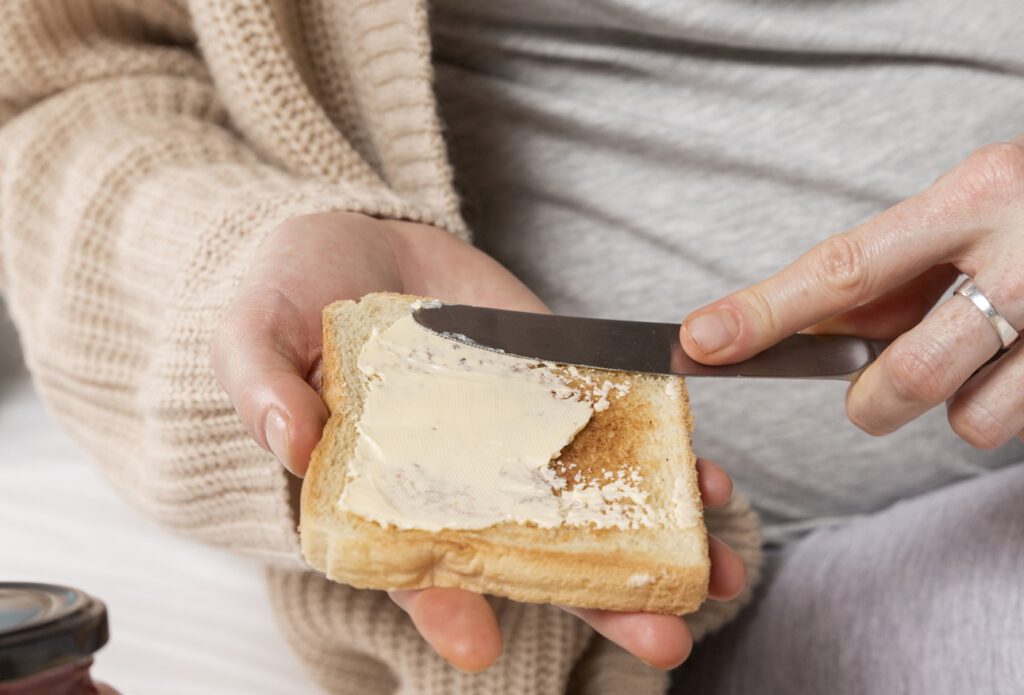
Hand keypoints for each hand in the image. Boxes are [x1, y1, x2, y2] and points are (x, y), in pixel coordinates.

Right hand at [212, 211, 746, 670]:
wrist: (356, 236)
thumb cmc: (289, 294)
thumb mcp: (253, 332)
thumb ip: (262, 387)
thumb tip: (290, 443)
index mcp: (381, 490)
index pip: (413, 562)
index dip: (444, 603)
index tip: (480, 644)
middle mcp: (458, 478)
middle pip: (531, 555)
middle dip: (599, 601)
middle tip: (667, 642)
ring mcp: (513, 434)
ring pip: (589, 505)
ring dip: (657, 542)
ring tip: (719, 570)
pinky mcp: (555, 383)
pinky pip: (612, 428)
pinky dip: (663, 458)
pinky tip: (709, 478)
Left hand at [680, 140, 1023, 447]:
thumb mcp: (968, 206)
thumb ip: (895, 269)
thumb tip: (804, 332)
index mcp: (977, 195)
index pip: (844, 267)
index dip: (765, 311)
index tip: (700, 339)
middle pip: (901, 374)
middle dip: (871, 402)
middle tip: (873, 392)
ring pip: (967, 418)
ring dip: (952, 406)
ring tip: (979, 358)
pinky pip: (1015, 424)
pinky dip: (1002, 408)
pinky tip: (1020, 365)